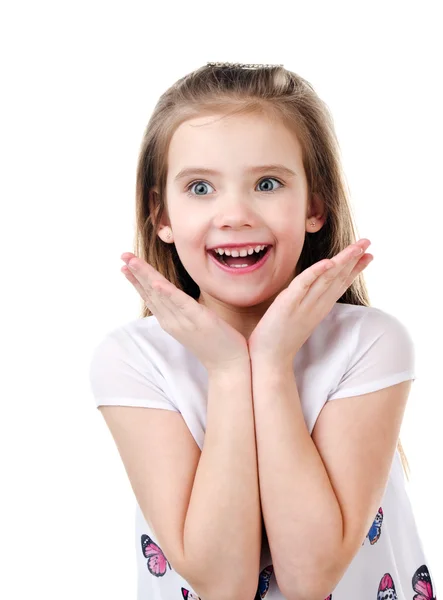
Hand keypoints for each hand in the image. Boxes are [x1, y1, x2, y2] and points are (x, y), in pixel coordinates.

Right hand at [120, 253, 249, 373]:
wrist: (228, 367)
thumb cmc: (214, 344)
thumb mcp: (193, 325)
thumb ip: (183, 311)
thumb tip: (177, 298)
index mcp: (170, 320)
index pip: (149, 296)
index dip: (137, 280)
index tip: (125, 265)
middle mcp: (172, 321)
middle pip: (151, 292)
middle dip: (136, 273)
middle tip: (123, 256)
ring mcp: (183, 321)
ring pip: (161, 295)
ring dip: (146, 277)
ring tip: (132, 262)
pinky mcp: (199, 320)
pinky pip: (181, 304)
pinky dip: (168, 293)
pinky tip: (157, 283)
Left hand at [247, 239, 372, 367]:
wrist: (269, 360)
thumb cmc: (279, 339)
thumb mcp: (298, 318)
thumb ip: (306, 304)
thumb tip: (311, 291)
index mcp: (319, 307)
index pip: (340, 284)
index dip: (354, 268)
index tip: (369, 255)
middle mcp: (315, 305)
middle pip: (338, 278)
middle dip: (353, 259)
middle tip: (368, 242)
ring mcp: (303, 305)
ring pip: (326, 279)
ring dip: (342, 261)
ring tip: (357, 247)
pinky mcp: (288, 305)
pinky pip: (303, 286)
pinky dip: (315, 273)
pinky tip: (328, 262)